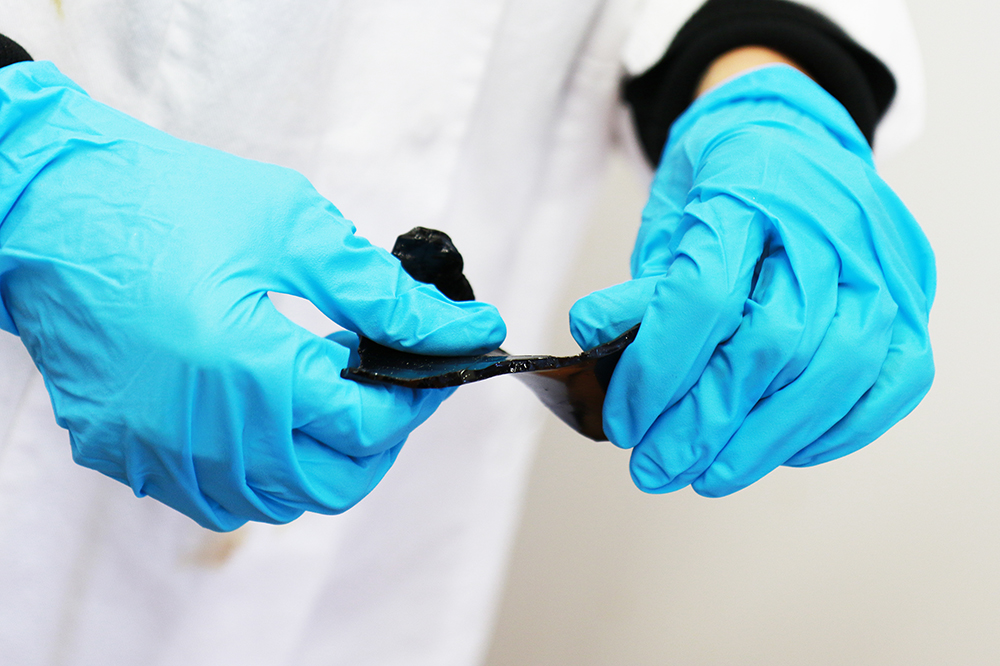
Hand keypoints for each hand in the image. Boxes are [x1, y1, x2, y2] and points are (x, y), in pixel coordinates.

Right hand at [0, 62, 504, 529]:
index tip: (438, 361)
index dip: (417, 395)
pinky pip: (214, 496)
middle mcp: (202, 429)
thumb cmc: (161, 199)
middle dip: (381, 440)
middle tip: (391, 386)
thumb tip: (458, 328)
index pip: (368, 419)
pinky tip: (267, 418)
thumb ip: (379, 291)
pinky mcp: (124, 450)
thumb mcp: (290, 225)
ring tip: (330, 394)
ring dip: (324, 459)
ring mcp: (157, 450)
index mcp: (248, 367)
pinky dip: (262, 471)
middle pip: (333, 482)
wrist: (47, 204)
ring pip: (278, 501)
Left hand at [570, 65, 933, 495]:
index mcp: (749, 190)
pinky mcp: (912, 295)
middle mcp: (828, 223)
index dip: (659, 373)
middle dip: (706, 425)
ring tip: (710, 475)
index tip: (626, 423)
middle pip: (773, 346)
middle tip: (658, 467)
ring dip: (765, 442)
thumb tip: (600, 352)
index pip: (705, 297)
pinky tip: (784, 451)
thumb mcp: (667, 221)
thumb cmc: (726, 182)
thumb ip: (642, 290)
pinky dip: (837, 429)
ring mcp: (881, 260)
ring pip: (836, 372)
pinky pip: (892, 380)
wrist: (793, 138)